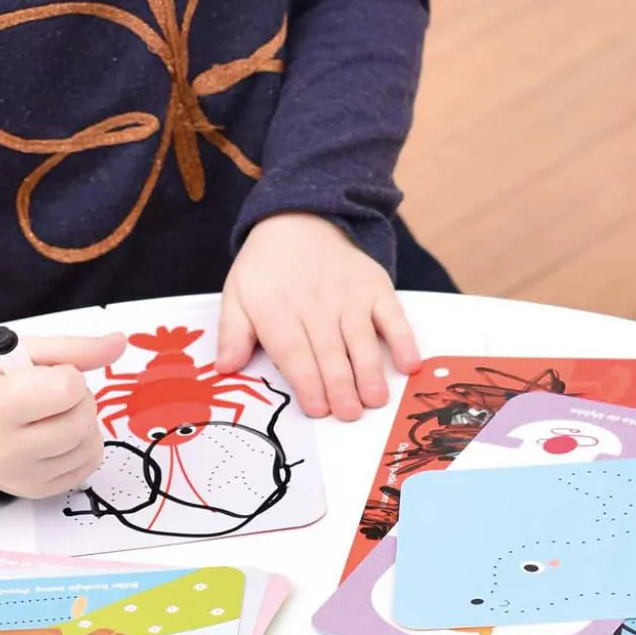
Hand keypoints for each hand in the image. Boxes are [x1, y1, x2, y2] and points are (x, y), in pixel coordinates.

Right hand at [0, 333, 124, 497]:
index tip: (50, 376)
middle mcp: (5, 449)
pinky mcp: (35, 491)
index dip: (69, 375)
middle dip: (80, 400)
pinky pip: (87, 467)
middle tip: (57, 395)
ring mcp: (21, 476)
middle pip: (80, 421)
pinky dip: (85, 447)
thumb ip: (75, 348)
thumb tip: (119, 343)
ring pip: (88, 445)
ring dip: (85, 423)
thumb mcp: (24, 353)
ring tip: (58, 414)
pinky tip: (62, 436)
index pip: (66, 389)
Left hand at [216, 213, 420, 419]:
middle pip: (329, 351)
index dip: (307, 382)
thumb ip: (232, 333)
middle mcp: (315, 306)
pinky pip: (392, 315)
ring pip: (361, 339)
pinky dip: (403, 339)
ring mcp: (349, 297)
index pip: (294, 352)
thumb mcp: (236, 295)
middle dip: (341, 386)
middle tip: (350, 414)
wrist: (299, 220)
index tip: (318, 409)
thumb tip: (225, 367)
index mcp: (277, 312)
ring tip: (376, 400)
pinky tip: (410, 363)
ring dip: (370, 370)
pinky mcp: (375, 288)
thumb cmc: (265, 270)